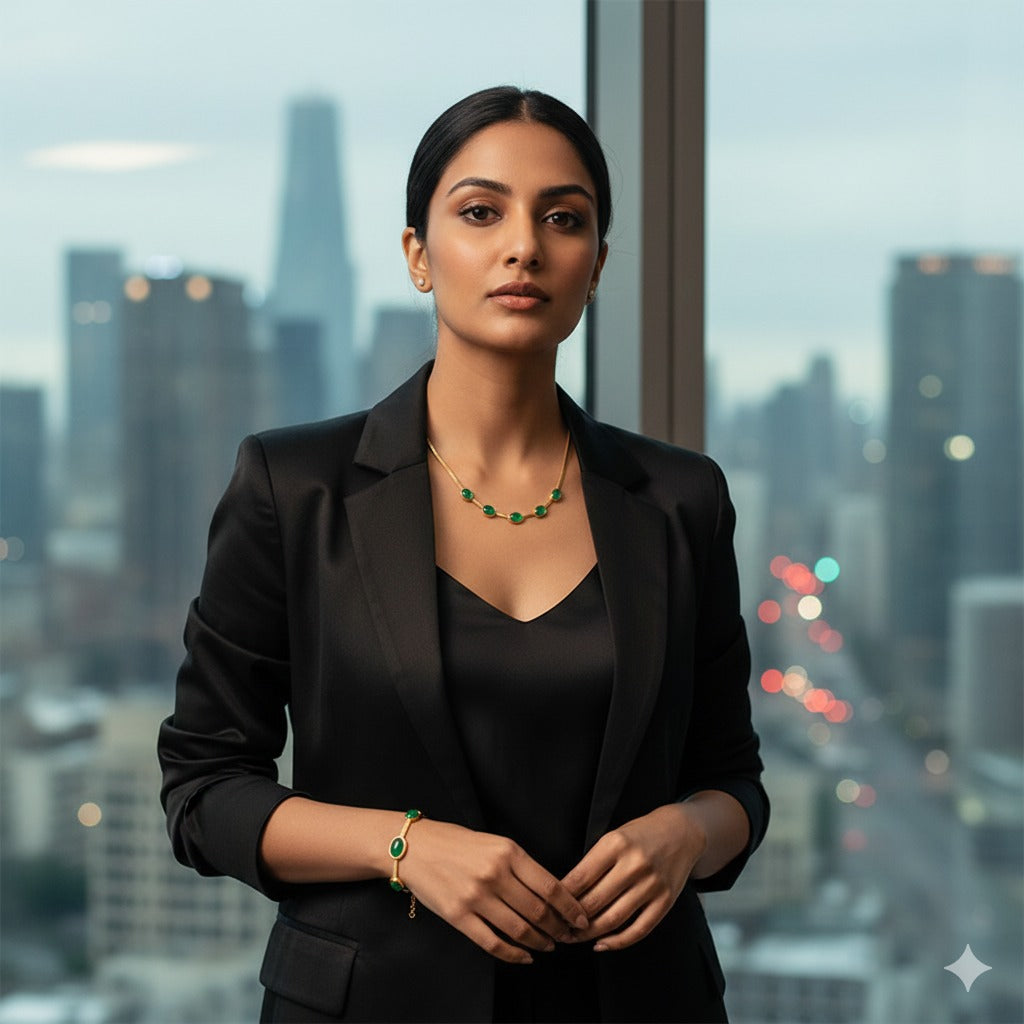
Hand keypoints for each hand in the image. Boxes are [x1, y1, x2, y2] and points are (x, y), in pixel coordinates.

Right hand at [399, 819, 589, 964]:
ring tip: (548, 946)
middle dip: (558, 928)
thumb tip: (550, 892)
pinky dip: (513, 954)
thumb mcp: (494, 843)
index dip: (570, 907)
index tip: (581, 918)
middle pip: (538, 910)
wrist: (413, 847)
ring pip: (519, 929)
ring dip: (539, 942)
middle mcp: (494, 874)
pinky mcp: (458, 916)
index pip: (550, 885)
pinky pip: (492, 942)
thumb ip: (520, 865)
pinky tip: (524, 956)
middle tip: (567, 936)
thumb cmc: (455, 842)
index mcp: (508, 852)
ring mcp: (475, 897)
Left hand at [560, 803, 706, 951]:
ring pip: (613, 919)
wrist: (681, 832)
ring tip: (574, 937)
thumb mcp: (613, 837)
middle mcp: (634, 865)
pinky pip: (638, 930)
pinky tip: (601, 944)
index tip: (549, 907)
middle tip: (557, 927)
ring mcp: (652, 885)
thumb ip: (593, 862)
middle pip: (594, 902)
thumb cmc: (640, 835)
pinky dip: (617, 942)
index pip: (580, 878)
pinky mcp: (665, 902)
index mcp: (616, 844)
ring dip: (589, 934)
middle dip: (571, 920)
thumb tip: (566, 893)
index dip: (561, 898)